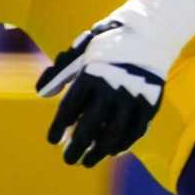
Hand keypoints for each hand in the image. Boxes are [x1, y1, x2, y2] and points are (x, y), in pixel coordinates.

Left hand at [37, 19, 164, 167]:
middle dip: (76, 147)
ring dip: (99, 152)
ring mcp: (133, 96)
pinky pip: (135, 131)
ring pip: (113, 134)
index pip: (69, 110)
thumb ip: (61, 74)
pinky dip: (124, 144)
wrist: (151, 33)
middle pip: (89, 127)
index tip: (52, 140)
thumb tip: (42, 95)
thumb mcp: (81, 52)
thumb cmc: (109, 44)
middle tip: (68, 160)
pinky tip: (113, 152)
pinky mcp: (150, 102)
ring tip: (88, 162)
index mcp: (90, 75)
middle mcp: (111, 87)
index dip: (58, 128)